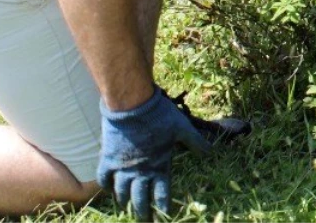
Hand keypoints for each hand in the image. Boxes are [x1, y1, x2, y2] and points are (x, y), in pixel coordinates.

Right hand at [97, 87, 209, 220]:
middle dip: (143, 212)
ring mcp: (122, 166)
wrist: (132, 104)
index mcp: (159, 165)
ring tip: (126, 208)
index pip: (162, 194)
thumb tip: (211, 153)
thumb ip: (196, 142)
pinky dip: (106, 186)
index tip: (165, 215)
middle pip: (140, 199)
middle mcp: (140, 171)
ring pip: (121, 192)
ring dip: (125, 201)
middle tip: (145, 221)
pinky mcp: (108, 158)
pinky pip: (104, 178)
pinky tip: (108, 190)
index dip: (163, 206)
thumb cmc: (160, 115)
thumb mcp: (182, 127)